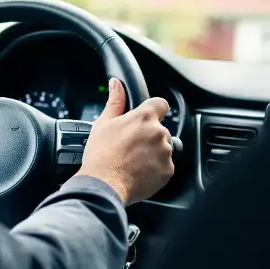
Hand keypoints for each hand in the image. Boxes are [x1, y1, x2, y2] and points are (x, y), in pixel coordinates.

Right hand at [75, 77, 173, 205]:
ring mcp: (165, 152)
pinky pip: (164, 165)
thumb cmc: (101, 155)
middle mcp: (159, 133)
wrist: (104, 184)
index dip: (153, 110)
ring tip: (133, 160)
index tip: (144, 119)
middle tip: (130, 145)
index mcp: (144, 118)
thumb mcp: (103, 123)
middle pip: (160, 129)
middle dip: (148, 135)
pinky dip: (154, 168)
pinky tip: (138, 171)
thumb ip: (115, 101)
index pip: (160, 104)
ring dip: (152, 151)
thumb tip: (116, 84)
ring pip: (163, 147)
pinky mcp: (168, 170)